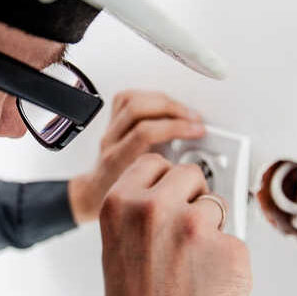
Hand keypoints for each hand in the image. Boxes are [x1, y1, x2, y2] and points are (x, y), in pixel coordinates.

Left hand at [69, 90, 205, 223]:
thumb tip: (200, 169)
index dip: (175, 127)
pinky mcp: (111, 121)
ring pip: (131, 99)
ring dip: (163, 100)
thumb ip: (168, 182)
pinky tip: (164, 105)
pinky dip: (149, 96)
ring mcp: (109, 130)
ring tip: (183, 111)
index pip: (145, 132)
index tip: (197, 131)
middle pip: (137, 109)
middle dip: (172, 109)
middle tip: (194, 119)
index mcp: (117, 161)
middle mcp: (111, 141)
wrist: (96, 194)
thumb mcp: (147, 197)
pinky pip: (126, 98)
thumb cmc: (120, 198)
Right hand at [96, 154, 252, 295]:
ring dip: (211, 228)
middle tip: (183, 231)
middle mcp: (155, 208)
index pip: (154, 162)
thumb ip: (140, 211)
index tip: (170, 190)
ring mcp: (195, 227)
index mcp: (120, 203)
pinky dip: (228, 260)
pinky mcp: (230, 250)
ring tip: (191, 265)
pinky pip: (236, 240)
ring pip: (218, 205)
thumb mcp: (118, 245)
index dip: (165, 180)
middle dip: (192, 197)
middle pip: (190, 174)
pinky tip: (208, 283)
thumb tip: (177, 193)